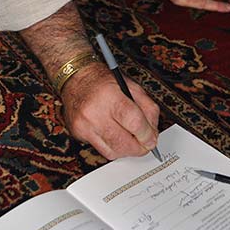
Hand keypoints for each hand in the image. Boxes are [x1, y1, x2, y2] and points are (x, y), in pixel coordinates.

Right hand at [20, 3, 158, 158]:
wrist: (76, 77)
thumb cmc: (104, 80)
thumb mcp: (131, 86)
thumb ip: (147, 107)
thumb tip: (153, 132)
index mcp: (111, 96)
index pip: (134, 122)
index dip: (147, 134)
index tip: (152, 138)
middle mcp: (95, 112)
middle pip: (123, 142)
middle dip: (139, 147)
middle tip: (145, 144)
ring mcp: (84, 125)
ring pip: (113, 151)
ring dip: (127, 150)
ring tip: (131, 140)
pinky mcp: (78, 133)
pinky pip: (101, 150)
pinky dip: (113, 148)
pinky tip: (116, 137)